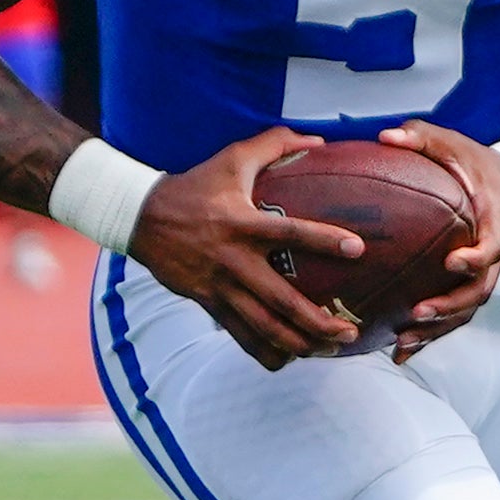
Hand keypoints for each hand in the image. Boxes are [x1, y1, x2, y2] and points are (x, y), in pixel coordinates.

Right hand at [128, 127, 364, 372]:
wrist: (141, 217)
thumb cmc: (195, 185)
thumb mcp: (231, 157)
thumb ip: (275, 144)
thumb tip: (319, 139)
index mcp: (242, 223)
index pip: (290, 233)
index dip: (324, 240)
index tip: (358, 249)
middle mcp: (233, 260)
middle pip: (281, 299)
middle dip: (318, 320)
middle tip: (349, 330)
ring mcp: (220, 286)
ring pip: (263, 326)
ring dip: (298, 342)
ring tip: (328, 350)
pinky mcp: (208, 303)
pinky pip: (240, 334)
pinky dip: (265, 351)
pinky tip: (289, 360)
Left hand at [374, 120, 499, 362]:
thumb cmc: (475, 162)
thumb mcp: (452, 142)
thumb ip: (421, 137)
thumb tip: (385, 137)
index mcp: (493, 221)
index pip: (493, 246)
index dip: (476, 257)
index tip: (452, 262)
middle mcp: (493, 254)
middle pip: (479, 292)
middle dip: (449, 307)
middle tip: (416, 314)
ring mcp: (484, 274)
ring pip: (466, 311)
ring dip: (437, 331)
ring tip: (402, 342)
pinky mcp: (470, 284)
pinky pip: (453, 315)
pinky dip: (430, 336)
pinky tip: (398, 352)